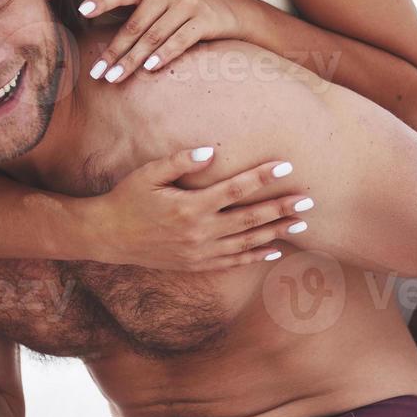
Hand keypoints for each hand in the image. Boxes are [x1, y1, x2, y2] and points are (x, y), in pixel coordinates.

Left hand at [78, 0, 243, 80]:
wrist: (231, 6)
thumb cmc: (185, 5)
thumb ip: (133, 3)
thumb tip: (91, 10)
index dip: (103, 1)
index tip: (83, 11)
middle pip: (135, 24)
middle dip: (114, 51)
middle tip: (97, 72)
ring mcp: (188, 3)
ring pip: (154, 36)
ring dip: (132, 60)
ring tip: (116, 77)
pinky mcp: (205, 19)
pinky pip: (180, 41)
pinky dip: (163, 55)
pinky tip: (149, 68)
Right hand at [83, 146, 312, 270]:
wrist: (107, 236)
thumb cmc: (128, 198)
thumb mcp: (149, 174)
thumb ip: (180, 161)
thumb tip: (211, 152)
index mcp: (191, 206)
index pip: (236, 189)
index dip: (262, 177)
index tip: (286, 166)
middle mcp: (200, 232)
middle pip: (250, 219)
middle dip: (281, 208)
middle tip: (309, 200)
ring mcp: (200, 252)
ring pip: (247, 242)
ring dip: (276, 232)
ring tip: (301, 223)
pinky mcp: (197, 264)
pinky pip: (233, 261)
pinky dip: (255, 256)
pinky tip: (275, 249)